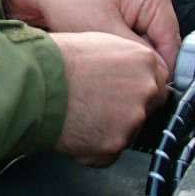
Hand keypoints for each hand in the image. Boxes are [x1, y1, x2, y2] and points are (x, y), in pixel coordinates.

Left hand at [3, 0, 180, 70]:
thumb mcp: (102, 30)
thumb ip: (135, 53)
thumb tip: (159, 75)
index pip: (172, 44)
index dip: (159, 70)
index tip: (143, 88)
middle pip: (162, 46)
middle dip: (142, 62)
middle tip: (117, 74)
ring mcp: (143, 5)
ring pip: (148, 47)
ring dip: (130, 57)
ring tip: (107, 59)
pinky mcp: (130, 14)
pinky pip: (136, 42)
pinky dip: (122, 51)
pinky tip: (104, 53)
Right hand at [50, 32, 170, 165]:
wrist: (37, 84)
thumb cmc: (58, 61)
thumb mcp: (101, 43)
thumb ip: (126, 62)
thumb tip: (129, 74)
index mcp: (145, 61)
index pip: (157, 83)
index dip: (137, 91)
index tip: (123, 94)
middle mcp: (145, 91)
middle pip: (146, 109)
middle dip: (126, 110)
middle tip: (98, 106)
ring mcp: (132, 120)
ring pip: (127, 132)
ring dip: (110, 129)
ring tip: (82, 116)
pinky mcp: (114, 145)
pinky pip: (109, 152)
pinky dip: (95, 147)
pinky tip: (77, 130)